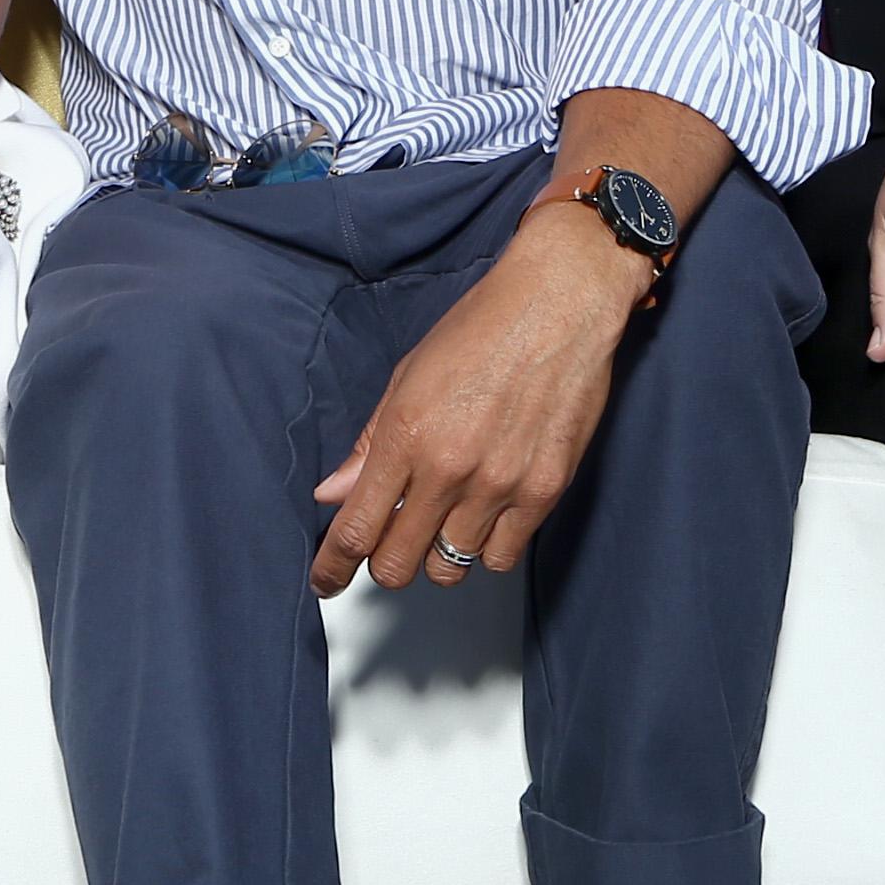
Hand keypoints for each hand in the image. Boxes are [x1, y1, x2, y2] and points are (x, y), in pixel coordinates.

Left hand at [310, 208, 647, 593]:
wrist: (559, 304)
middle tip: (392, 541)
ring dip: (438, 553)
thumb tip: (333, 493)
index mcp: (405, 435)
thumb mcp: (408, 375)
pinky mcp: (543, 492)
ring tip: (446, 518)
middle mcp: (449, 468)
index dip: (333, 567)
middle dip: (386, 562)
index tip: (325, 580)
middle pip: (398, 564)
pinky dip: (486, 546)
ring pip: (449, 567)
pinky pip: (501, 556)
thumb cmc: (482, 328)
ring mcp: (499, 484)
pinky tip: (486, 514)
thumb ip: (369, 443)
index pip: (355, 529)